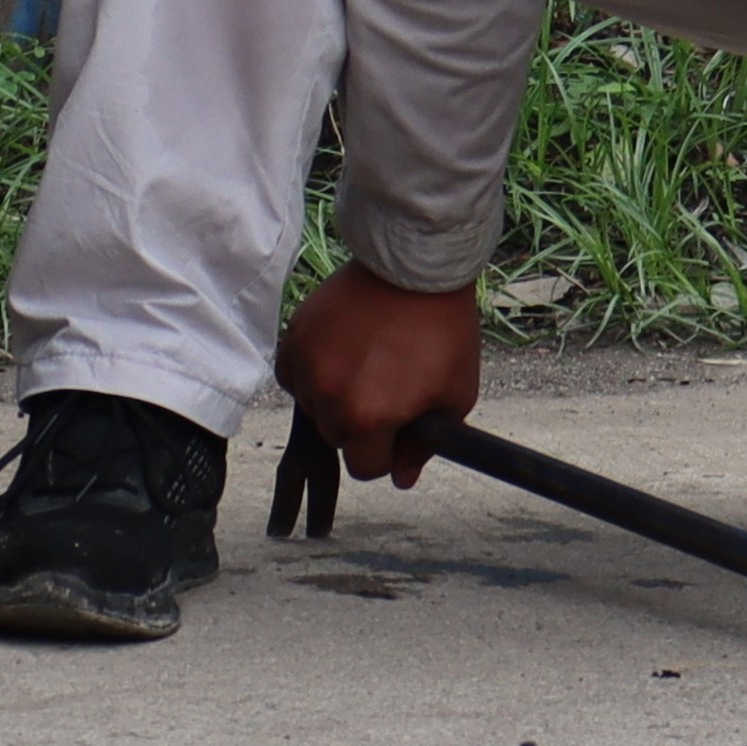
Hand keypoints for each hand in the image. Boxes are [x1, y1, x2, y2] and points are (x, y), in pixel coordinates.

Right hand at [277, 264, 483, 489]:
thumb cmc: (442, 331)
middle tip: (384, 388)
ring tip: (365, 364)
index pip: (365, 467)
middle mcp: (331, 398)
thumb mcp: (454, 395)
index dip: (387, 451)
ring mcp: (308, 366)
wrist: (415, 267)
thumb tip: (401, 478)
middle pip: (337, 439)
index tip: (398, 426)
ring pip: (313, 408)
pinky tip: (340, 352)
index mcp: (370, 419)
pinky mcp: (295, 337)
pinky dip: (311, 372)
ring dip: (334, 398)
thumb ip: (424, 445)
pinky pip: (292, 375)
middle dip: (361, 425)